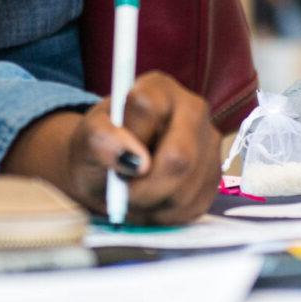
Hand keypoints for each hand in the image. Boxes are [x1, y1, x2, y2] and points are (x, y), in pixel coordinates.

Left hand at [3, 71, 219, 224]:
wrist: (111, 173)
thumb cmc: (99, 150)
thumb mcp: (85, 141)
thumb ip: (100, 140)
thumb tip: (134, 158)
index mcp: (159, 88)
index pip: (148, 107)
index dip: (128, 140)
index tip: (117, 158)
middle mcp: (193, 109)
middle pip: (180, 157)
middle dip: (145, 186)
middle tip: (124, 191)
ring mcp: (209, 143)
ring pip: (186, 188)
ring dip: (152, 202)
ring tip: (136, 193)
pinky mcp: (216, 176)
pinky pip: (193, 206)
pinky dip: (165, 213)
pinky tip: (153, 200)